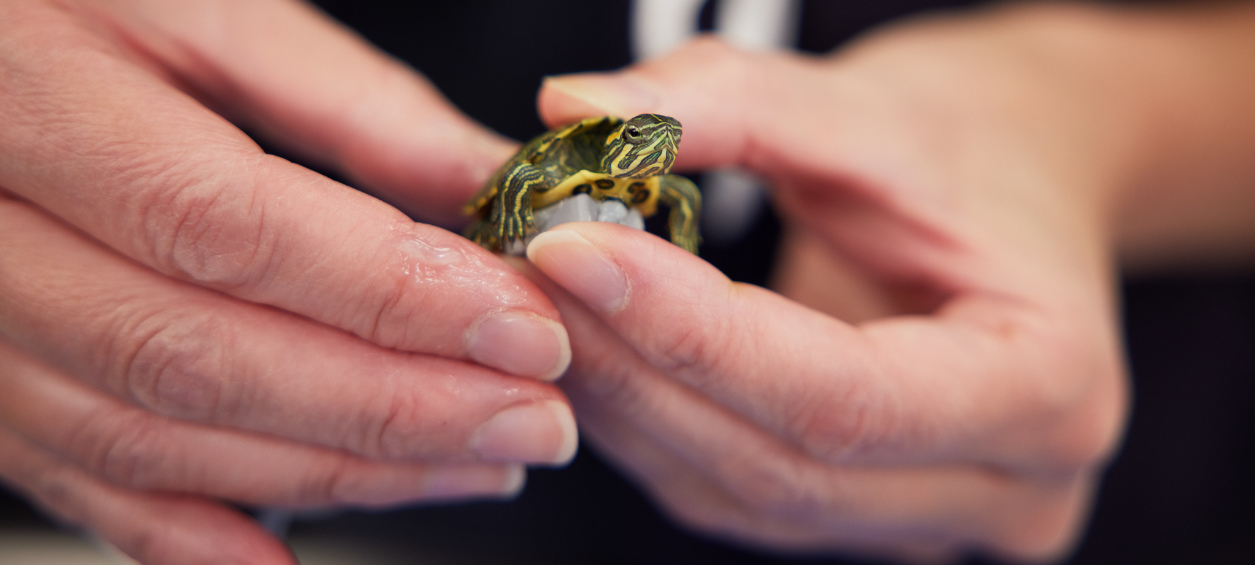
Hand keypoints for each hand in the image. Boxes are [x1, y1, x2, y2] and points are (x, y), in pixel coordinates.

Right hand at [0, 1, 574, 561]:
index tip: (525, 328)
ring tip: (472, 464)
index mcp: (37, 104)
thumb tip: (487, 185)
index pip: (232, 227)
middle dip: (393, 406)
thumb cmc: (74, 3)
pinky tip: (295, 560)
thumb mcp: (202, 7)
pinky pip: (80, 484)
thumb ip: (351, 103)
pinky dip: (195, 541)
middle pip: (204, 356)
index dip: (391, 294)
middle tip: (531, 419)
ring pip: (156, 438)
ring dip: (335, 472)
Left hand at [526, 5, 1144, 560]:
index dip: (691, 332)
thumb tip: (572, 110)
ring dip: (625, 398)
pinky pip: (730, 490)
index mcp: (1050, 390)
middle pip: (778, 464)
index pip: (842, 397)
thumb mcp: (860, 108)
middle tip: (528, 265)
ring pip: (738, 492)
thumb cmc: (965, 147)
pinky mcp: (857, 515)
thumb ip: (720, 105)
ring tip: (549, 296)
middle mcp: (1001, 489)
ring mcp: (925, 520)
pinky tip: (601, 344)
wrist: (1018, 183)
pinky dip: (650, 419)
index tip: (572, 248)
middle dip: (634, 365)